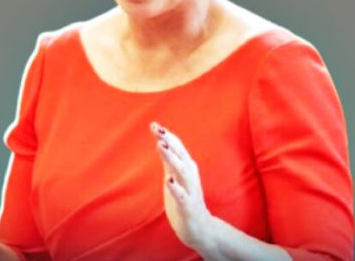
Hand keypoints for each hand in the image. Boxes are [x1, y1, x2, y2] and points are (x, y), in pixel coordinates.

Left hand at [149, 121, 218, 254]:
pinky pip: (182, 196)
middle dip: (170, 142)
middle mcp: (190, 177)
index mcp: (186, 169)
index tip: (154, 124)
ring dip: (172, 158)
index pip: (176, 149)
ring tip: (160, 146)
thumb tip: (160, 141)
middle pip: (181, 155)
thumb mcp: (174, 178)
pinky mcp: (189, 207)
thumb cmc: (185, 201)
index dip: (166, 136)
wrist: (200, 229)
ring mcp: (190, 191)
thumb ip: (169, 162)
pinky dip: (176, 187)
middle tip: (158, 129)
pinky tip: (168, 180)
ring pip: (182, 172)